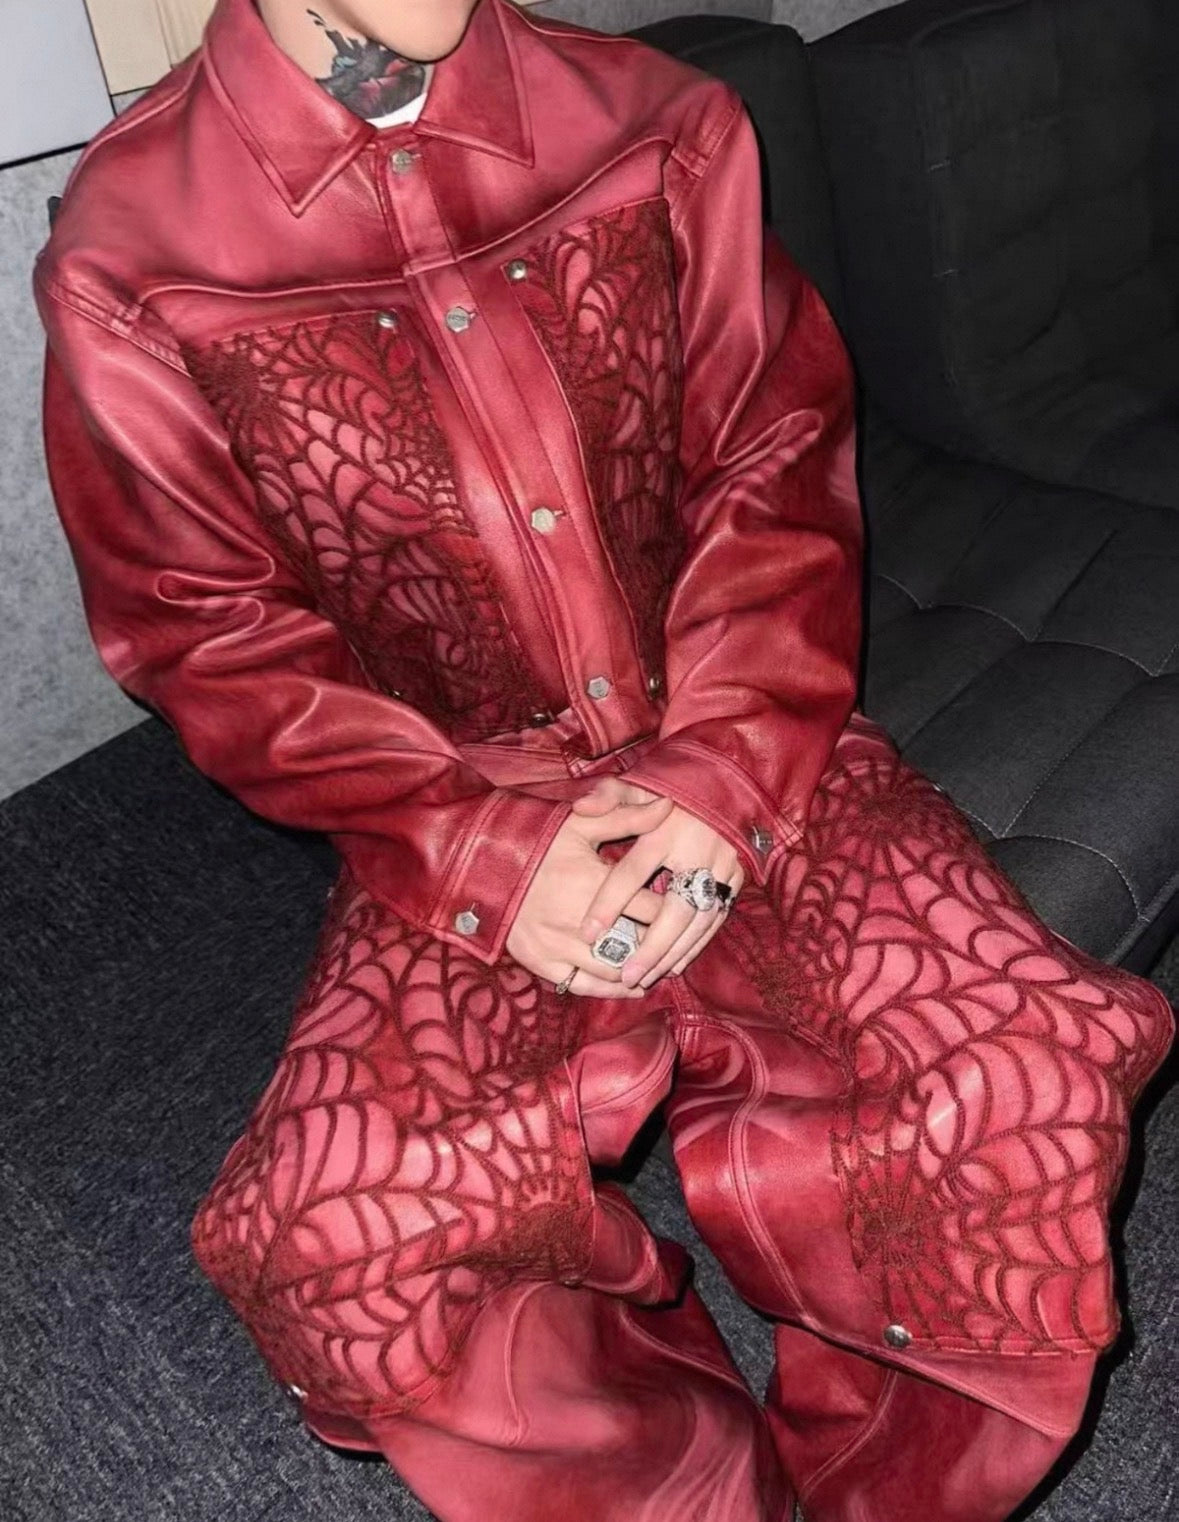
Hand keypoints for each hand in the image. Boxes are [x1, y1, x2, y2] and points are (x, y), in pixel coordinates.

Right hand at [506, 789, 672, 997]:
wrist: (481, 866)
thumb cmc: (535, 841)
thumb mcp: (580, 825)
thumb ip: (626, 817)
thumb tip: (669, 805)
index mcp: (593, 883)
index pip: (652, 907)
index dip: (676, 910)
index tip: (689, 908)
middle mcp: (578, 920)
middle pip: (639, 942)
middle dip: (664, 944)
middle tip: (683, 942)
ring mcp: (558, 945)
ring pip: (616, 967)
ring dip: (641, 969)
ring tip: (662, 965)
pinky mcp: (542, 963)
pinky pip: (585, 986)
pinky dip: (612, 990)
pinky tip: (632, 987)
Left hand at [571, 778, 744, 989]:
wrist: (724, 782)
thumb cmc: (670, 787)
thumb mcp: (636, 783)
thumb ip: (607, 795)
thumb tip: (580, 807)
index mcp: (664, 829)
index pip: (631, 872)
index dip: (608, 902)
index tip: (587, 931)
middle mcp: (695, 851)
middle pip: (674, 909)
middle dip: (651, 946)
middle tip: (626, 974)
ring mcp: (720, 866)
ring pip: (698, 920)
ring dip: (674, 953)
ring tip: (646, 977)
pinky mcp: (736, 876)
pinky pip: (717, 918)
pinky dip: (697, 945)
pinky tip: (675, 965)